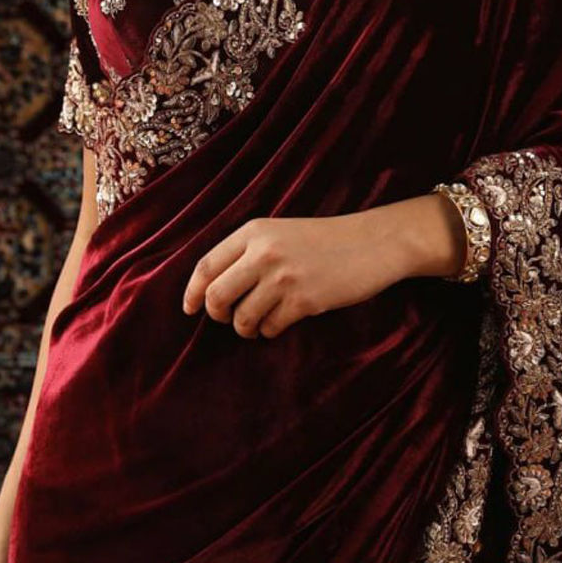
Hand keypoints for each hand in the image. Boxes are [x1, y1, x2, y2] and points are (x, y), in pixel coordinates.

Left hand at [182, 212, 405, 340]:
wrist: (372, 243)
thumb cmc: (324, 240)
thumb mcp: (280, 232)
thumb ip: (248, 252)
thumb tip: (211, 289)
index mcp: (254, 232)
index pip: (206, 266)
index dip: (193, 293)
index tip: (189, 309)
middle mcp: (264, 253)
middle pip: (217, 297)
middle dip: (217, 315)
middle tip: (228, 319)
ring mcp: (284, 278)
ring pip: (242, 319)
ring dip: (247, 328)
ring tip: (259, 323)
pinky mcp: (304, 301)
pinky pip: (271, 328)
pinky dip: (271, 330)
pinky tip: (282, 321)